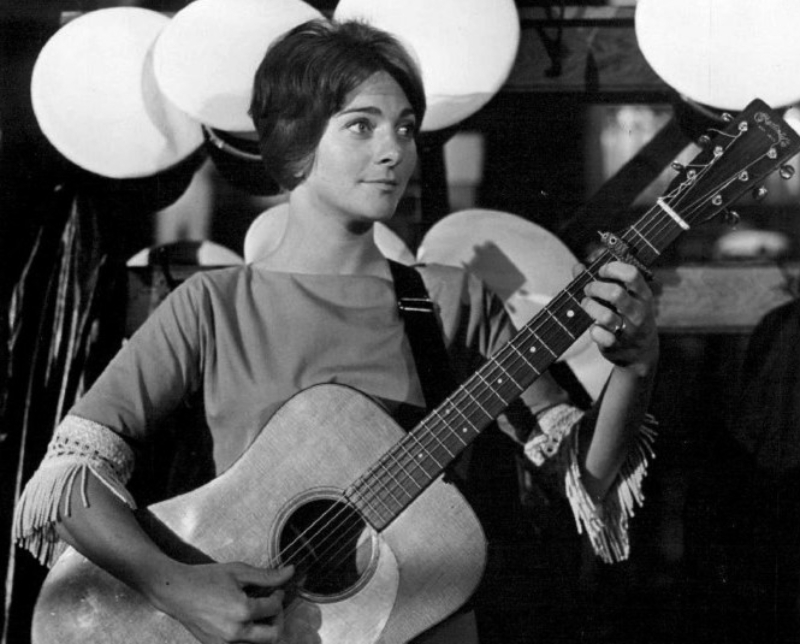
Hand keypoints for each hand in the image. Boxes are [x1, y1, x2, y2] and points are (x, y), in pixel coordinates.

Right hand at [147, 561, 294, 643]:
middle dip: (279, 620)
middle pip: (273, 636)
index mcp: (243, 611)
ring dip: (264, 631)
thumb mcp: (239, 571)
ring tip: (259, 614)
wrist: (176, 591)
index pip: (274, 608)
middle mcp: (235, 631)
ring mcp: (225, 643)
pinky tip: (245, 622)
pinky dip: (249, 637)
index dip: (280, 597)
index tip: (277, 591)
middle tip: (273, 607)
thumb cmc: (207, 578)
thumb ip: (267, 576)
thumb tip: (290, 572)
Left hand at [580, 260, 658, 373]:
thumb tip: (578, 266)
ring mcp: (629, 330)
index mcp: (643, 295)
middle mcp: (639, 312)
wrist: (642, 353)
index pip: (632, 274)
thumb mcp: (625, 298)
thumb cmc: (627, 317)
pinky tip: (594, 328)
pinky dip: (594, 331)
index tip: (600, 271)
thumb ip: (602, 280)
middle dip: (595, 288)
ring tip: (586, 304)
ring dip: (590, 306)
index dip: (612, 269)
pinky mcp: (616, 346)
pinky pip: (601, 336)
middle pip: (616, 293)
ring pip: (606, 316)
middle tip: (588, 289)